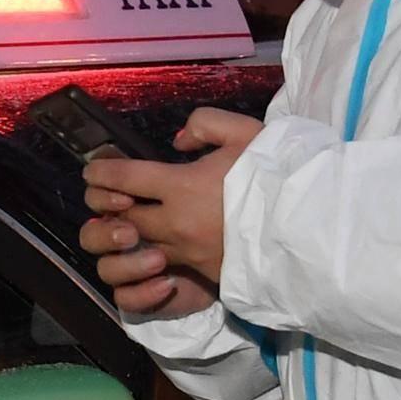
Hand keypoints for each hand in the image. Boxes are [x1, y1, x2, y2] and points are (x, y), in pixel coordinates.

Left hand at [77, 107, 261, 316]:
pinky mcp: (201, 275)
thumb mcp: (245, 132)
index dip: (101, 172)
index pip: (123, 178)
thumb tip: (179, 141)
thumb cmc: (277, 177)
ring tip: (132, 219)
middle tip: (108, 195)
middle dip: (107, 205)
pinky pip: (162, 269)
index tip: (92, 169)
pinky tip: (157, 245)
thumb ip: (205, 125)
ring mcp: (186, 254)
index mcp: (180, 186)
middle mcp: (175, 223)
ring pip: (138, 246)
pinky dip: (152, 256)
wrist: (308, 228)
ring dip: (128, 233)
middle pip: (122, 217)